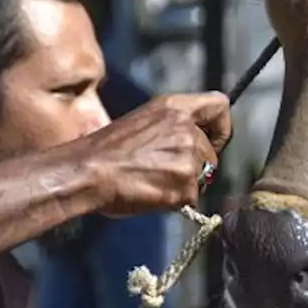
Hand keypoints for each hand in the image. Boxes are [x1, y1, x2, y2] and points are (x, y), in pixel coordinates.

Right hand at [82, 92, 232, 215]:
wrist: (86, 172)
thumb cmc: (106, 151)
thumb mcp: (144, 122)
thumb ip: (173, 127)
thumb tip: (193, 144)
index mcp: (174, 107)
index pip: (220, 105)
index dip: (220, 127)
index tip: (211, 141)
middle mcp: (186, 128)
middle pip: (212, 153)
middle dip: (196, 167)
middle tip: (165, 173)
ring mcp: (188, 156)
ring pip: (203, 178)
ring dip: (184, 185)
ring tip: (153, 182)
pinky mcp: (185, 183)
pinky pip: (192, 198)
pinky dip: (176, 202)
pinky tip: (152, 193)